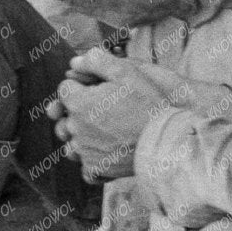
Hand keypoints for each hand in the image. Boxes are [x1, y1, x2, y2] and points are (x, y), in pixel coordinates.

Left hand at [50, 49, 200, 180]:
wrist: (167, 142)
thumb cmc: (148, 105)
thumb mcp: (127, 72)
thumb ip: (97, 61)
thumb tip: (75, 61)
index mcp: (79, 103)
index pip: (65, 89)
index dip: (81, 87)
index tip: (98, 90)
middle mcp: (76, 129)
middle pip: (67, 115)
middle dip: (81, 111)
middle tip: (108, 110)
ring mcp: (84, 151)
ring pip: (73, 141)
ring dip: (85, 136)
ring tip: (108, 131)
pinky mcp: (95, 169)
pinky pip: (85, 164)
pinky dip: (93, 159)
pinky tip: (109, 152)